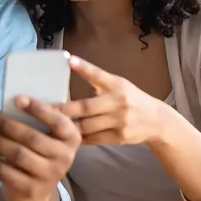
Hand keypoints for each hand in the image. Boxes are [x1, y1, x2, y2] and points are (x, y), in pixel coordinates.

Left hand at [0, 96, 80, 200]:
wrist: (38, 193)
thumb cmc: (41, 154)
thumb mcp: (48, 137)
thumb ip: (39, 120)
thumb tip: (11, 105)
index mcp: (71, 138)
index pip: (57, 121)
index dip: (38, 109)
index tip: (18, 99)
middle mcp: (64, 158)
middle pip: (31, 137)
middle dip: (6, 124)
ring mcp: (48, 176)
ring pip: (17, 153)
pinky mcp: (30, 189)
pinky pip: (6, 171)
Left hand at [57, 55, 171, 145]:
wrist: (156, 120)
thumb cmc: (130, 98)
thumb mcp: (117, 84)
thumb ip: (97, 79)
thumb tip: (70, 64)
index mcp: (116, 85)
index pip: (98, 75)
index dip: (84, 67)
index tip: (69, 60)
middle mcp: (118, 102)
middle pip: (86, 107)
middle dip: (64, 110)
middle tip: (44, 110)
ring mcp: (119, 121)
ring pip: (87, 126)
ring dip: (68, 127)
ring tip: (49, 126)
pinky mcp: (119, 137)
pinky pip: (93, 139)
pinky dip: (79, 139)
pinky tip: (65, 139)